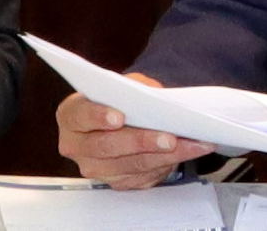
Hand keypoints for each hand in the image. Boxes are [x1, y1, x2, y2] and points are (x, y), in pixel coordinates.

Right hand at [56, 73, 215, 188]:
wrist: (127, 119)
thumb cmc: (123, 100)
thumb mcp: (126, 85)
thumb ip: (135, 88)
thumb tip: (156, 98)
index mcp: (73, 116)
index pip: (80, 116)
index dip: (98, 116)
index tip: (119, 117)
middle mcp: (78, 146)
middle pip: (107, 146)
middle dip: (141, 141)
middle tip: (169, 137)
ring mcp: (96, 168)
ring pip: (131, 165)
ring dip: (166, 155)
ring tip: (193, 145)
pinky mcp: (117, 182)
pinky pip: (144, 176)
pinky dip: (170, 163)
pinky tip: (189, 152)